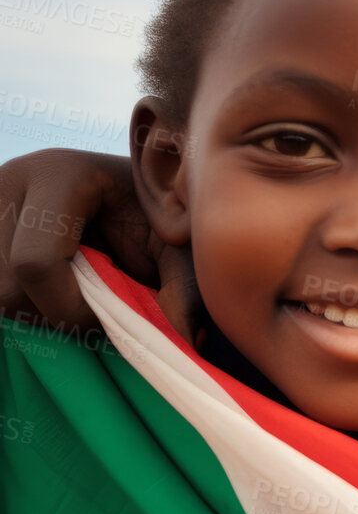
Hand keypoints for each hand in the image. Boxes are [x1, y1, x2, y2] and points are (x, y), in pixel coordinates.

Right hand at [0, 148, 194, 334]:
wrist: (130, 197)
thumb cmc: (156, 219)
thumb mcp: (176, 247)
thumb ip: (184, 286)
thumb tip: (185, 339)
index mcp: (57, 174)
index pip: (35, 262)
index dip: (69, 307)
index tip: (108, 317)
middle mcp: (9, 181)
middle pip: (6, 284)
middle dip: (54, 314)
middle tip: (97, 312)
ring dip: (36, 311)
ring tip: (77, 297)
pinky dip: (24, 303)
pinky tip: (55, 292)